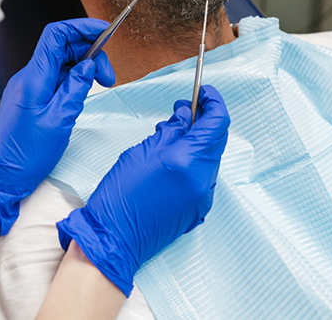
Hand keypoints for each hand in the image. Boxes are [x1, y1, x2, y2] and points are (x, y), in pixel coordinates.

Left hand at [0, 18, 114, 234]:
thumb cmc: (24, 155)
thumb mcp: (59, 121)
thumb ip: (76, 88)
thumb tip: (89, 65)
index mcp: (34, 78)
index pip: (56, 36)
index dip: (81, 28)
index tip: (104, 32)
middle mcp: (29, 77)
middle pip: (62, 47)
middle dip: (90, 52)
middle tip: (109, 75)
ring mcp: (29, 87)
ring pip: (61, 62)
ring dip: (84, 67)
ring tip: (101, 85)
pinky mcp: (31, 98)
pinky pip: (55, 78)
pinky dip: (74, 79)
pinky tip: (84, 92)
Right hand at [57, 84, 229, 295]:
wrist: (114, 239)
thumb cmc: (120, 195)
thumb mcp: (142, 151)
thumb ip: (171, 130)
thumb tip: (186, 114)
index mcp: (188, 161)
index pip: (217, 122)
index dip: (213, 102)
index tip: (204, 92)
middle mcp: (202, 179)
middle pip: (217, 139)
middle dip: (204, 119)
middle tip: (183, 110)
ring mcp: (203, 197)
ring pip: (211, 156)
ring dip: (198, 140)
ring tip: (170, 135)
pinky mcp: (198, 208)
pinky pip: (204, 175)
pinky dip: (194, 160)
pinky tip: (173, 158)